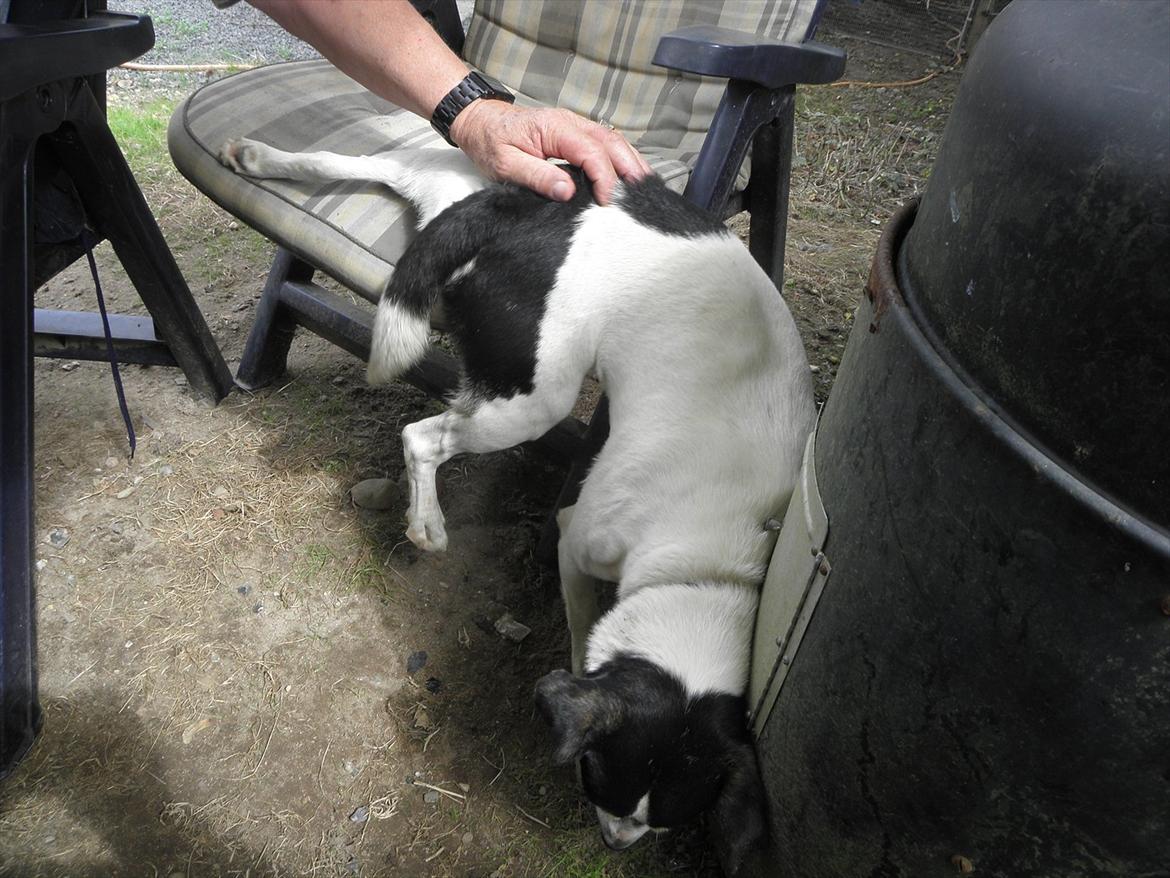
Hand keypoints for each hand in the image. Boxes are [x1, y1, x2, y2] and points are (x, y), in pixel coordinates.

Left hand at [449, 100, 652, 204]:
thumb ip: (537, 176)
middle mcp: (570, 122)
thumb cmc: (489, 142)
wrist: (478, 121)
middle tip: (642, 195)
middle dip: (629, 168)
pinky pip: (604, 142)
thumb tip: (567, 191)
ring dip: (630, 162)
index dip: (604, 178)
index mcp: (554, 128)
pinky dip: (620, 158)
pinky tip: (628, 173)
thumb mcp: (505, 165)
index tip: (607, 202)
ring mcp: (574, 125)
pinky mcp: (574, 133)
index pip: (591, 152)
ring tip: (643, 186)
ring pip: (612, 140)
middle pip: (611, 142)